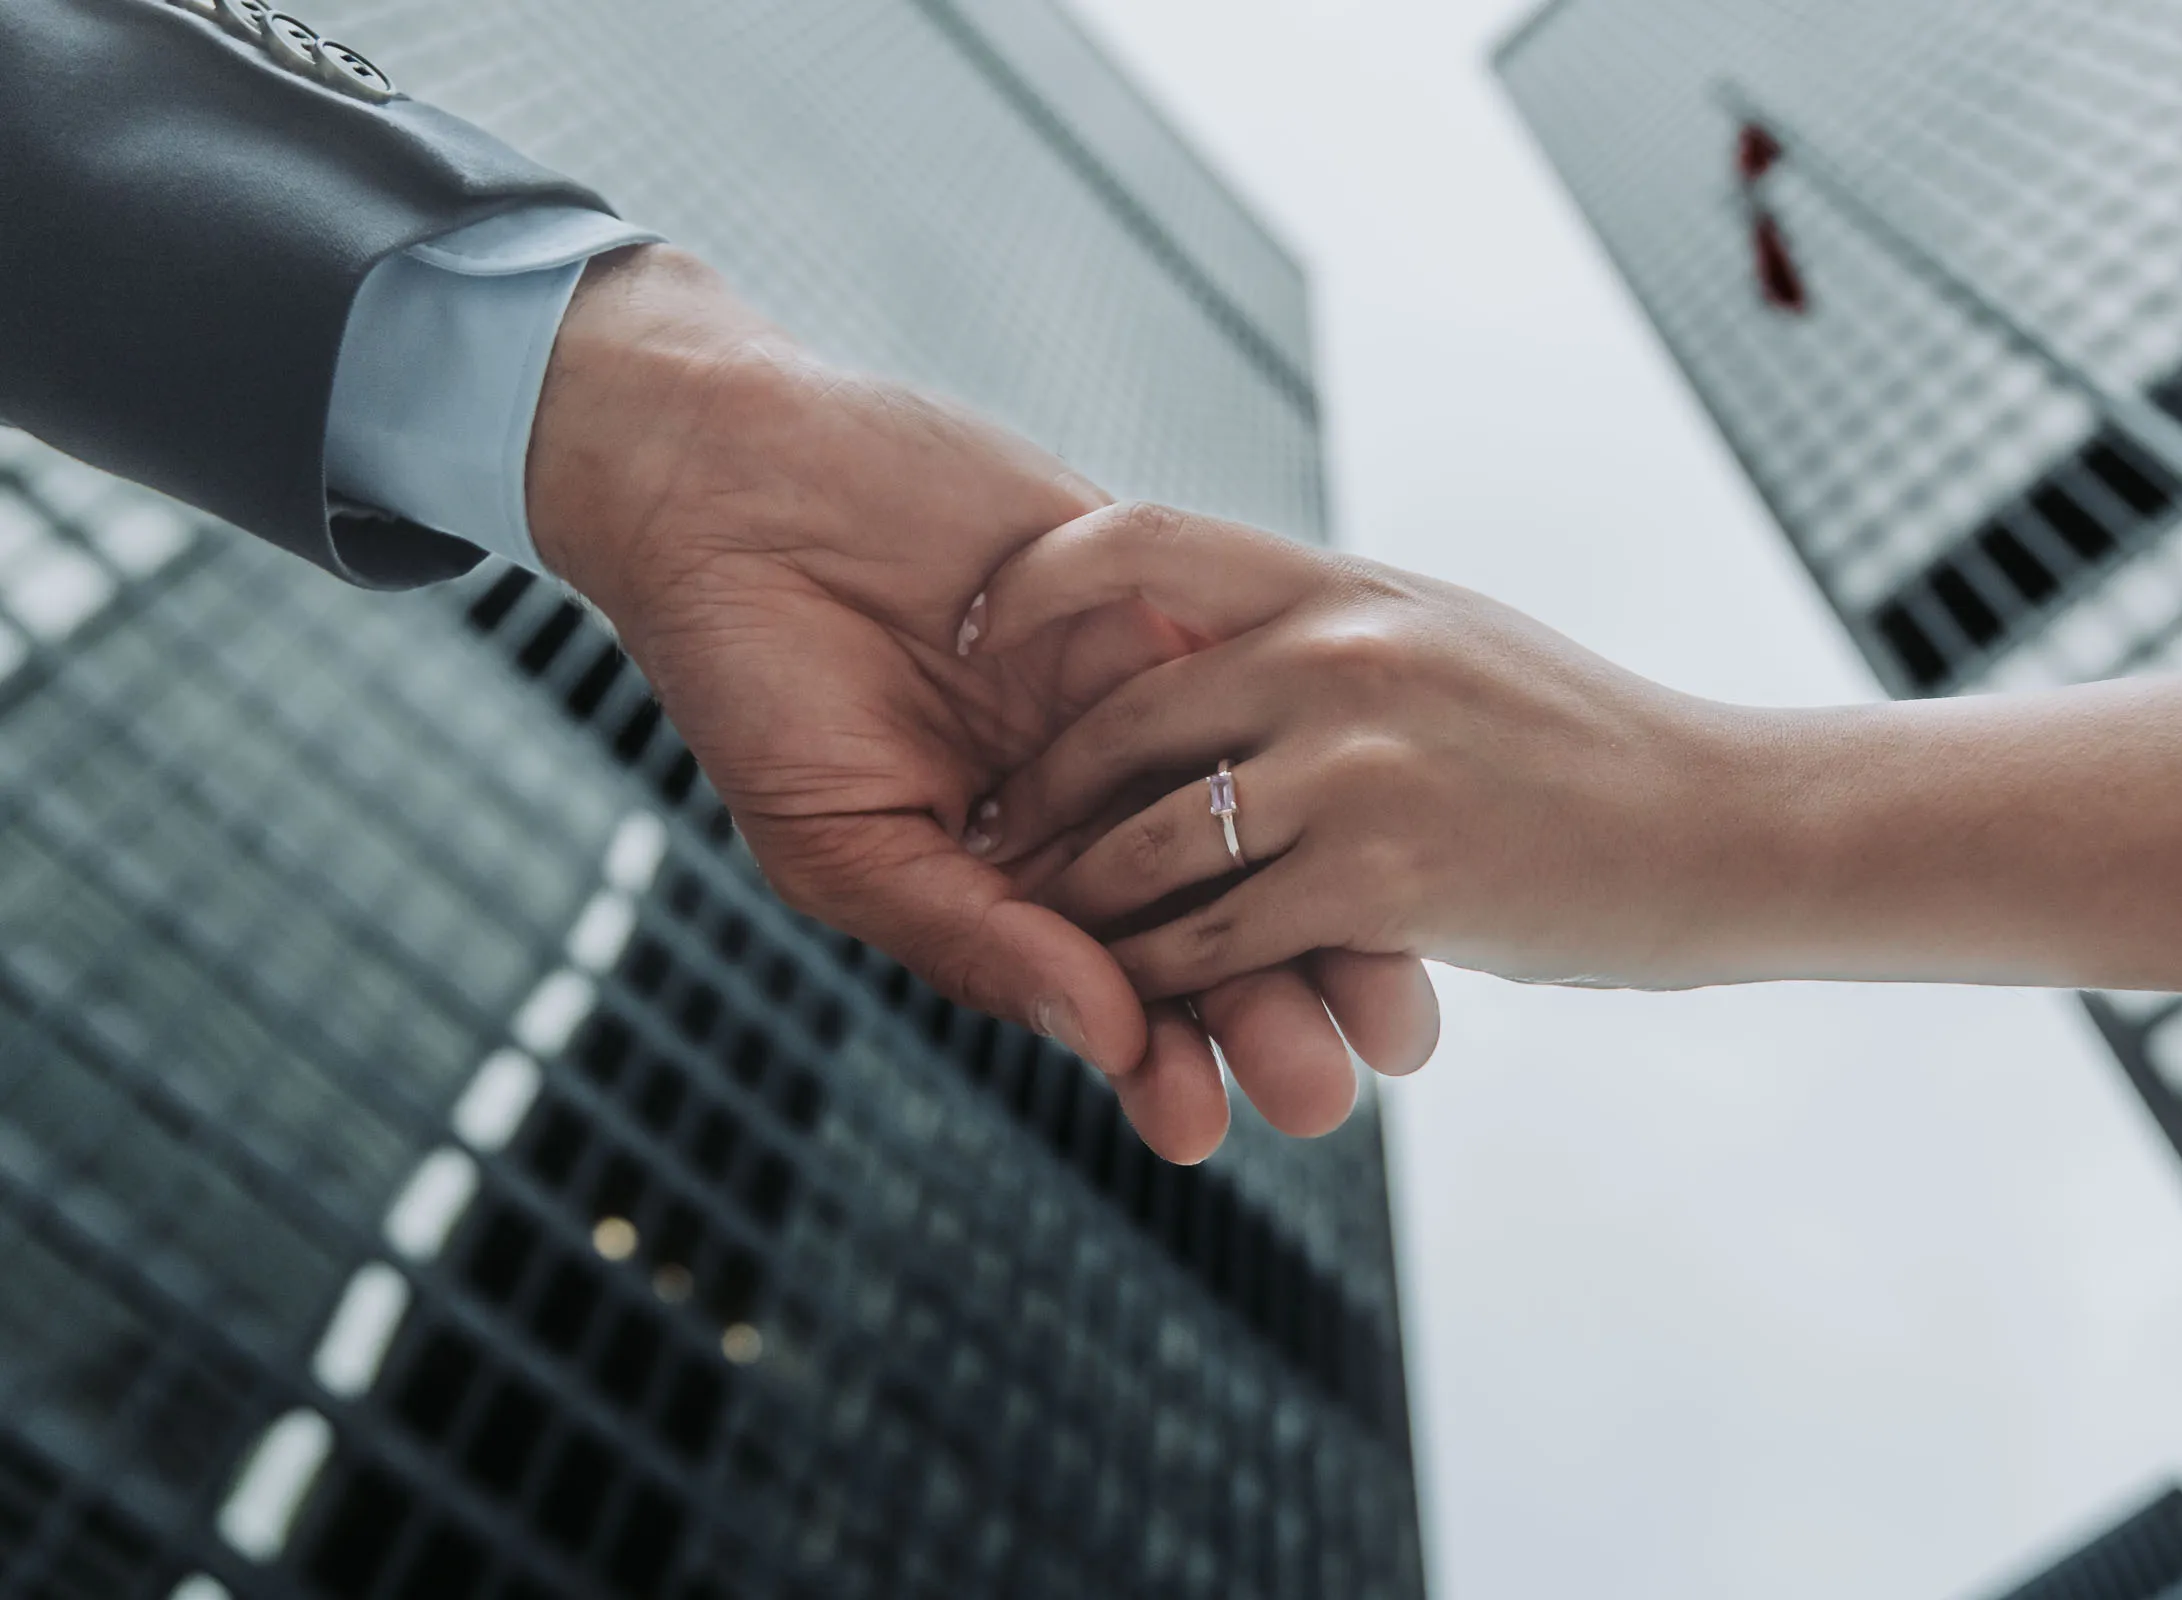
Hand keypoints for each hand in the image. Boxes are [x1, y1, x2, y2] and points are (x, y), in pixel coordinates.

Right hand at [523, 249, 1436, 1159]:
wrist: (733, 488)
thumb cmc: (758, 681)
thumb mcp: (846, 846)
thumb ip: (977, 939)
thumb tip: (1107, 1039)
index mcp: (1023, 885)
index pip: (1121, 995)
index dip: (1167, 1065)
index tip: (1198, 1129)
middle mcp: (1101, 806)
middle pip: (1219, 928)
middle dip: (1271, 1016)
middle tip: (1318, 1091)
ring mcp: (1139, 708)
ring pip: (1254, 821)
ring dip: (1316, 915)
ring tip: (1364, 1004)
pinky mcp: (1161, 600)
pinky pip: (1246, 682)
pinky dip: (1284, 748)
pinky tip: (1319, 814)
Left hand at [966, 503, 1773, 994]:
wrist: (1727, 824)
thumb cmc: (1584, 742)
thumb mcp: (1446, 638)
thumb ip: (1330, 631)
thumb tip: (1216, 634)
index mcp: (1347, 587)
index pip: (1144, 539)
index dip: (1036, 576)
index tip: (977, 621)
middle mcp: (1339, 656)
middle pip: (1118, 720)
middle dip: (1032, 793)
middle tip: (982, 835)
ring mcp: (1357, 767)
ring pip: (1146, 844)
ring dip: (1074, 899)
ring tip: (1032, 924)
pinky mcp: (1383, 881)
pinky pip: (1210, 937)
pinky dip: (1149, 975)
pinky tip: (1126, 999)